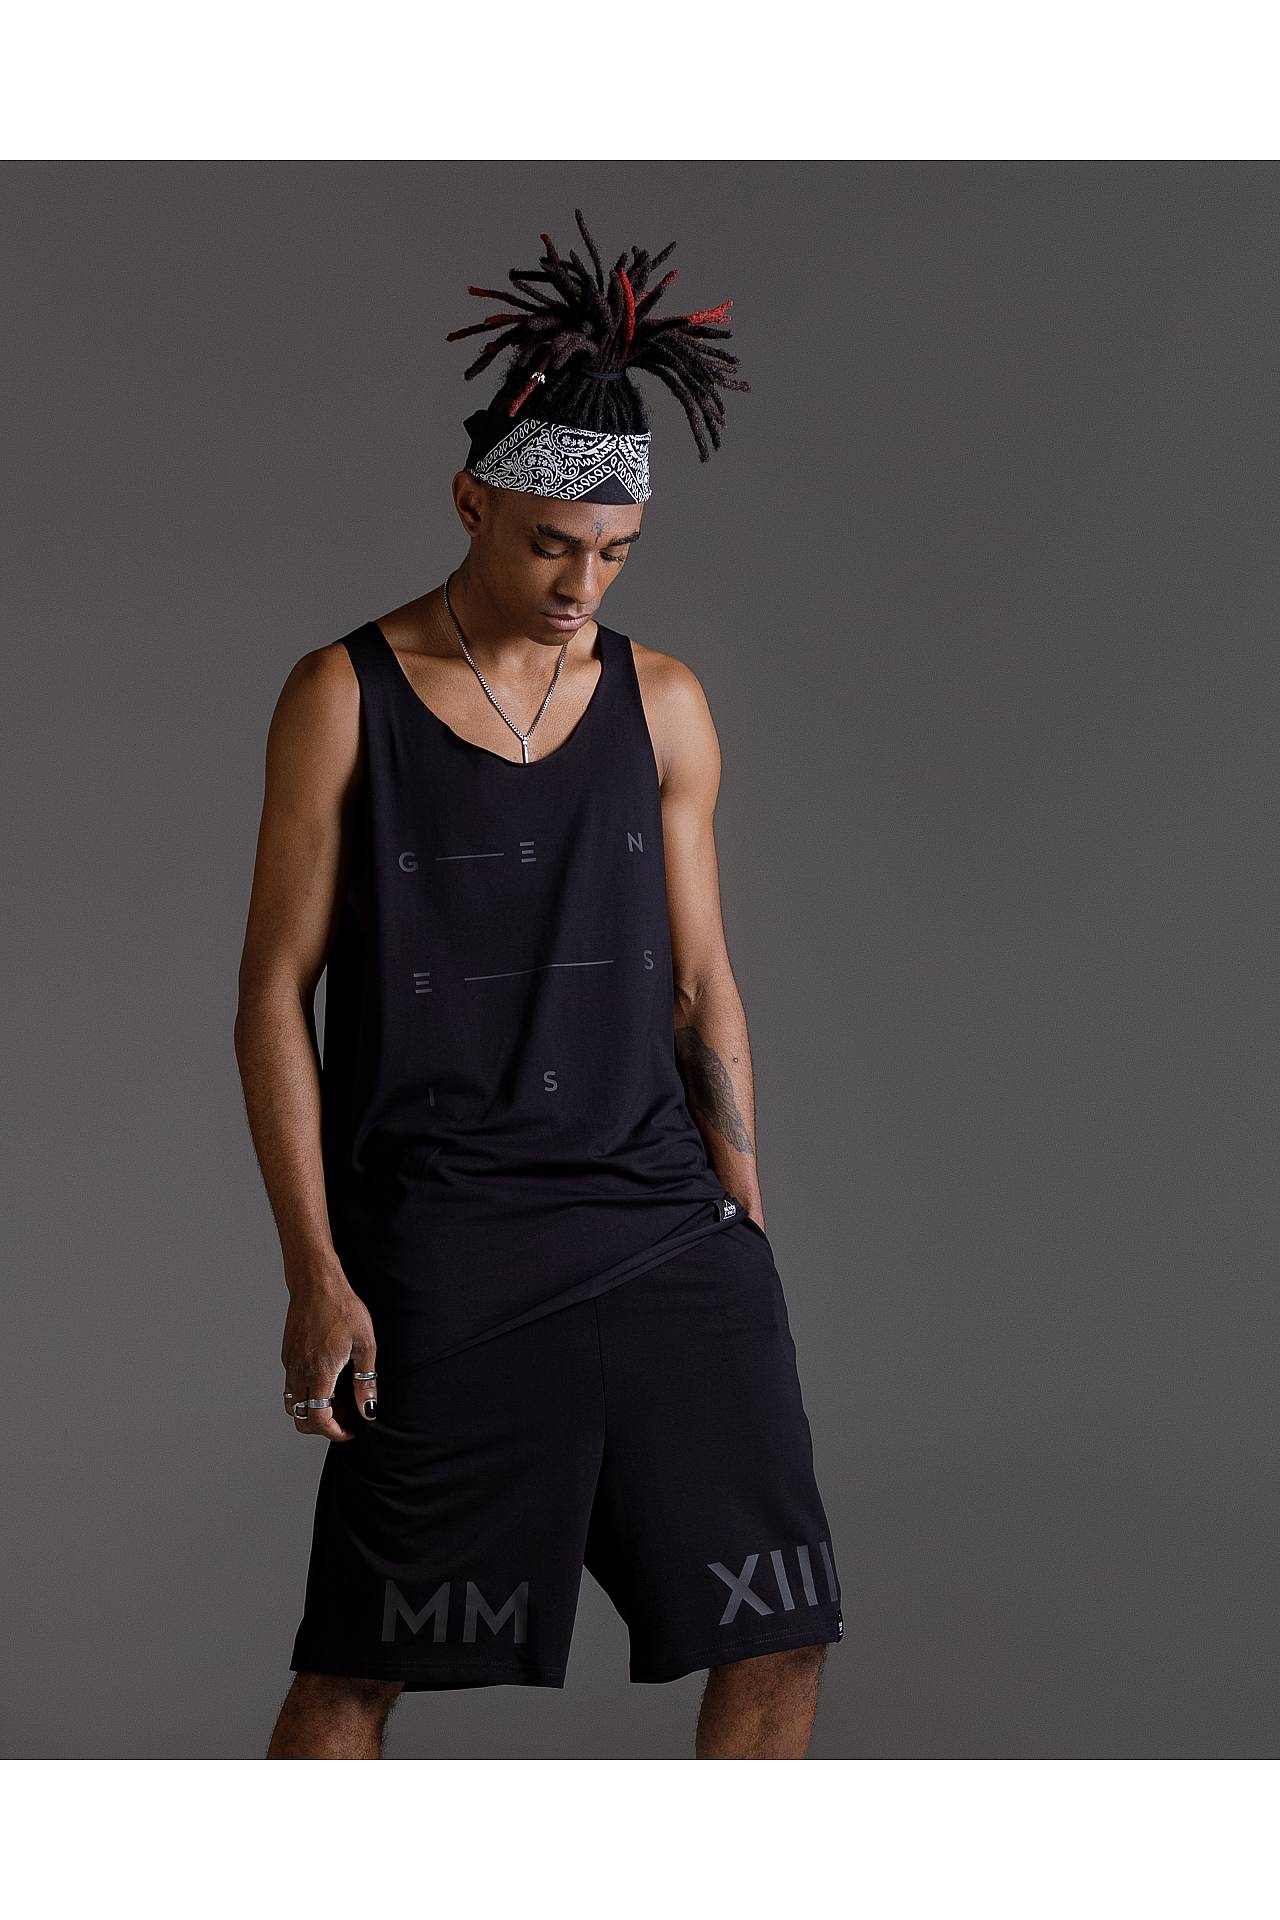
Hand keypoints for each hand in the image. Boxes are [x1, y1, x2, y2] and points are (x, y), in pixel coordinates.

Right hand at [281, 1271, 377, 1440]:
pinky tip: (327, 1377)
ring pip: (294, 1404)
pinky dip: (307, 1394)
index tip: (350, 1430)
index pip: (319, 1420)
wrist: (317, 1284)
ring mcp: (290, 1364)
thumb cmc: (343, 1309)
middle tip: (345, 1413)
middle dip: (323, 1426)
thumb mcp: (365, 1345)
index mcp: (320, 1372)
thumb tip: (368, 1410)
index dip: (334, 1433)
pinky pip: (291, 1386)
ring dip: (313, 1410)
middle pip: (301, 1419)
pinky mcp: (288, 1355)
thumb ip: (365, 1381)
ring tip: (337, 1396)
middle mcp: (299, 1372)